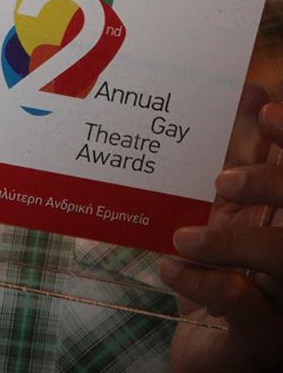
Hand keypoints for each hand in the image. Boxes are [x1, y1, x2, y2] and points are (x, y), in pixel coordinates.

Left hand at [161, 100, 282, 372]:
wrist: (207, 348)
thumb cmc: (221, 270)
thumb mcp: (231, 212)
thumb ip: (238, 163)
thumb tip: (247, 95)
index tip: (263, 109)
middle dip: (271, 182)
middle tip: (222, 179)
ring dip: (232, 239)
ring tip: (185, 236)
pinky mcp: (265, 337)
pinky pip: (243, 305)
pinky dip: (204, 282)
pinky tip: (171, 267)